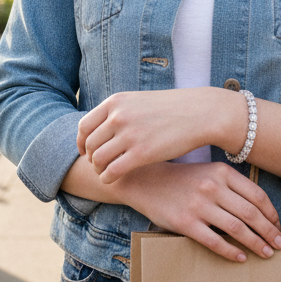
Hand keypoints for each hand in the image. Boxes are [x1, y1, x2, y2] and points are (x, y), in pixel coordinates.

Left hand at [77, 87, 241, 182]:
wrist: (199, 112)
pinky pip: (112, 171)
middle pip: (90, 144)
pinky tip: (113, 180)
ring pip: (98, 160)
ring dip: (99, 170)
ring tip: (106, 173)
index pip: (85, 126)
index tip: (86, 152)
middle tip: (99, 165)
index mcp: (116, 102)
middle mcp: (118, 117)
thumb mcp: (139, 101)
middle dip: (91, 158)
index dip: (82, 142)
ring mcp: (129, 135)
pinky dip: (107, 178)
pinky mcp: (141, 154)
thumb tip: (101, 129)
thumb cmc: (171, 109)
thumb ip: (119, 112)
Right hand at [113, 161, 280, 262]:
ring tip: (267, 253)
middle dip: (269, 231)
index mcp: (221, 172)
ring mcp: (198, 205)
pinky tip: (241, 258)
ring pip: (236, 228)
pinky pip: (214, 241)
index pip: (256, 195)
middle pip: (251, 213)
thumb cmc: (182, 179)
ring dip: (256, 243)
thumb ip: (231, 185)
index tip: (278, 226)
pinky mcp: (185, 222)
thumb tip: (259, 209)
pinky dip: (231, 251)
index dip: (271, 213)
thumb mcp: (208, 172)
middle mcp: (212, 187)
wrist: (145, 181)